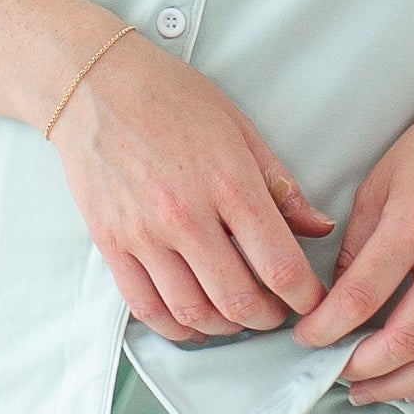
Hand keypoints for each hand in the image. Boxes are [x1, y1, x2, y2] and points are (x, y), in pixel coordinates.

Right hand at [49, 31, 334, 341]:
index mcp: (228, 182)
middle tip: (279, 312)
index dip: (306, 296)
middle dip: (270, 318)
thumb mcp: (240, 129)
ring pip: (194, 313)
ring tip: (240, 317)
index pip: (280, 264)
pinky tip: (195, 322)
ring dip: (227, 328)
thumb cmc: (170, 97)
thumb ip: (281, 185)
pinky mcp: (112, 244)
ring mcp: (144, 234)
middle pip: (239, 300)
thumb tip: (319, 228)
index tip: (312, 299)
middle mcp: (186, 215)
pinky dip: (176, 327)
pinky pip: (146, 307)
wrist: (95, 85)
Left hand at [288, 85, 413, 401]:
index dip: (325, 328)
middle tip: (329, 373)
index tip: (304, 339)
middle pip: (404, 339)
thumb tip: (335, 297)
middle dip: (358, 367)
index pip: (361, 296)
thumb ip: (359, 241)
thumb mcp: (382, 179)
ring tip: (365, 390)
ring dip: (399, 385)